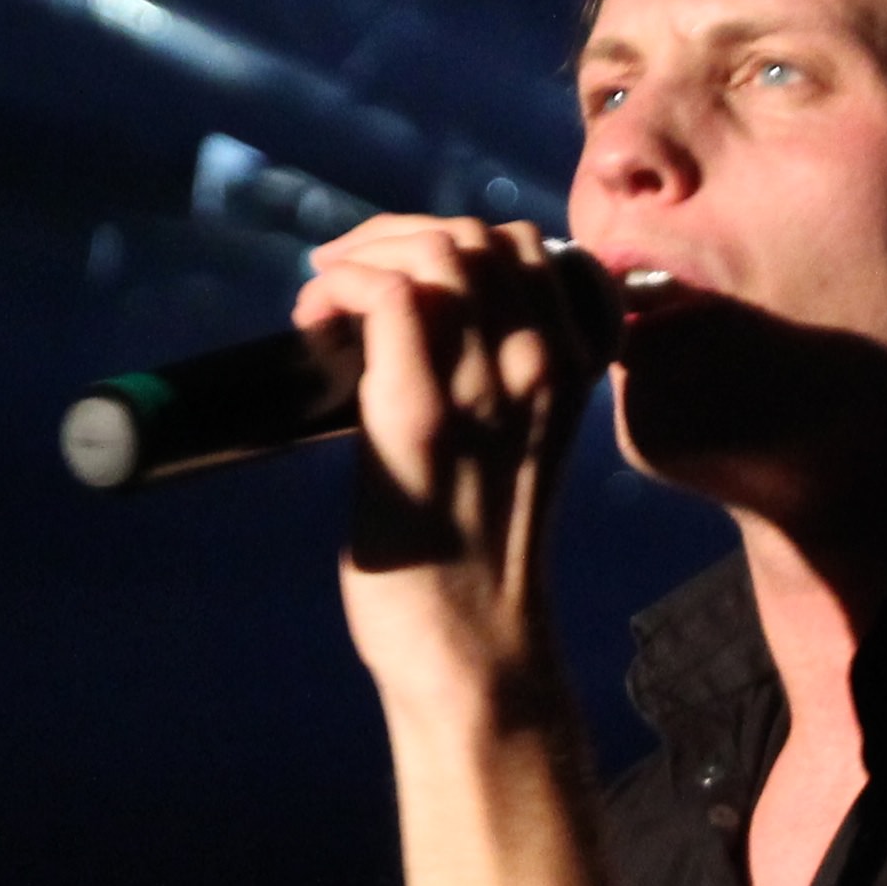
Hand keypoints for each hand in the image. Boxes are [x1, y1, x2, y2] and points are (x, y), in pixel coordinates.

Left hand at [299, 216, 605, 709]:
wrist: (470, 648)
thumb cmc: (475, 560)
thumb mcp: (516, 447)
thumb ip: (498, 379)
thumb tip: (421, 318)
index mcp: (574, 370)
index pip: (529, 247)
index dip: (450, 240)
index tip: (395, 276)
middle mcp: (541, 367)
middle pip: (478, 237)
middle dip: (396, 237)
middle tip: (342, 280)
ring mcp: (486, 390)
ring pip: (437, 253)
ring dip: (364, 257)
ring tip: (325, 298)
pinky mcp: (421, 420)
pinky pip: (390, 298)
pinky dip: (341, 286)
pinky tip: (312, 316)